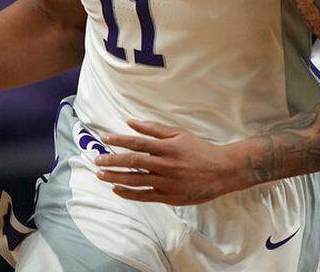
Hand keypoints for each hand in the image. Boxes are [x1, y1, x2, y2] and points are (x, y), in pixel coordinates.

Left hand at [94, 120, 248, 204]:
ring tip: (101, 175)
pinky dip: (129, 193)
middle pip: (133, 162)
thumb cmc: (200, 150)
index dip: (119, 140)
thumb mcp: (179, 134)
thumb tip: (131, 122)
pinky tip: (117, 189)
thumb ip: (154, 129)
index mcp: (167, 147)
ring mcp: (167, 182)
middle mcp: (165, 165)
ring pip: (136, 180)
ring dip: (116, 177)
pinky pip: (145, 195)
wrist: (222, 171)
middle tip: (96, 160)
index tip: (105, 139)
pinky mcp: (169, 196)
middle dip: (112, 160)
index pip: (138, 142)